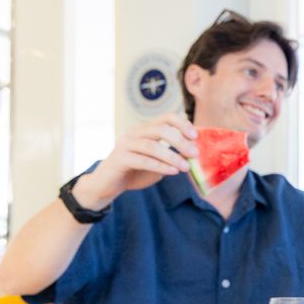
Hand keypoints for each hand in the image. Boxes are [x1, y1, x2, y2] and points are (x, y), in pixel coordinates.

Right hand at [73, 114, 198, 208]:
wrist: (108, 185)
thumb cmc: (136, 172)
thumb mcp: (159, 163)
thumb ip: (173, 156)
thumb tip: (193, 153)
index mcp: (145, 130)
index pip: (166, 118)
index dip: (182, 124)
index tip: (195, 136)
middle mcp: (135, 133)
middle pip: (161, 129)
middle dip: (180, 141)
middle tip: (195, 154)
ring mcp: (125, 144)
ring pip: (152, 146)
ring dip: (172, 156)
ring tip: (186, 167)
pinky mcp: (119, 159)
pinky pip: (142, 160)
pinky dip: (160, 166)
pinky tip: (172, 172)